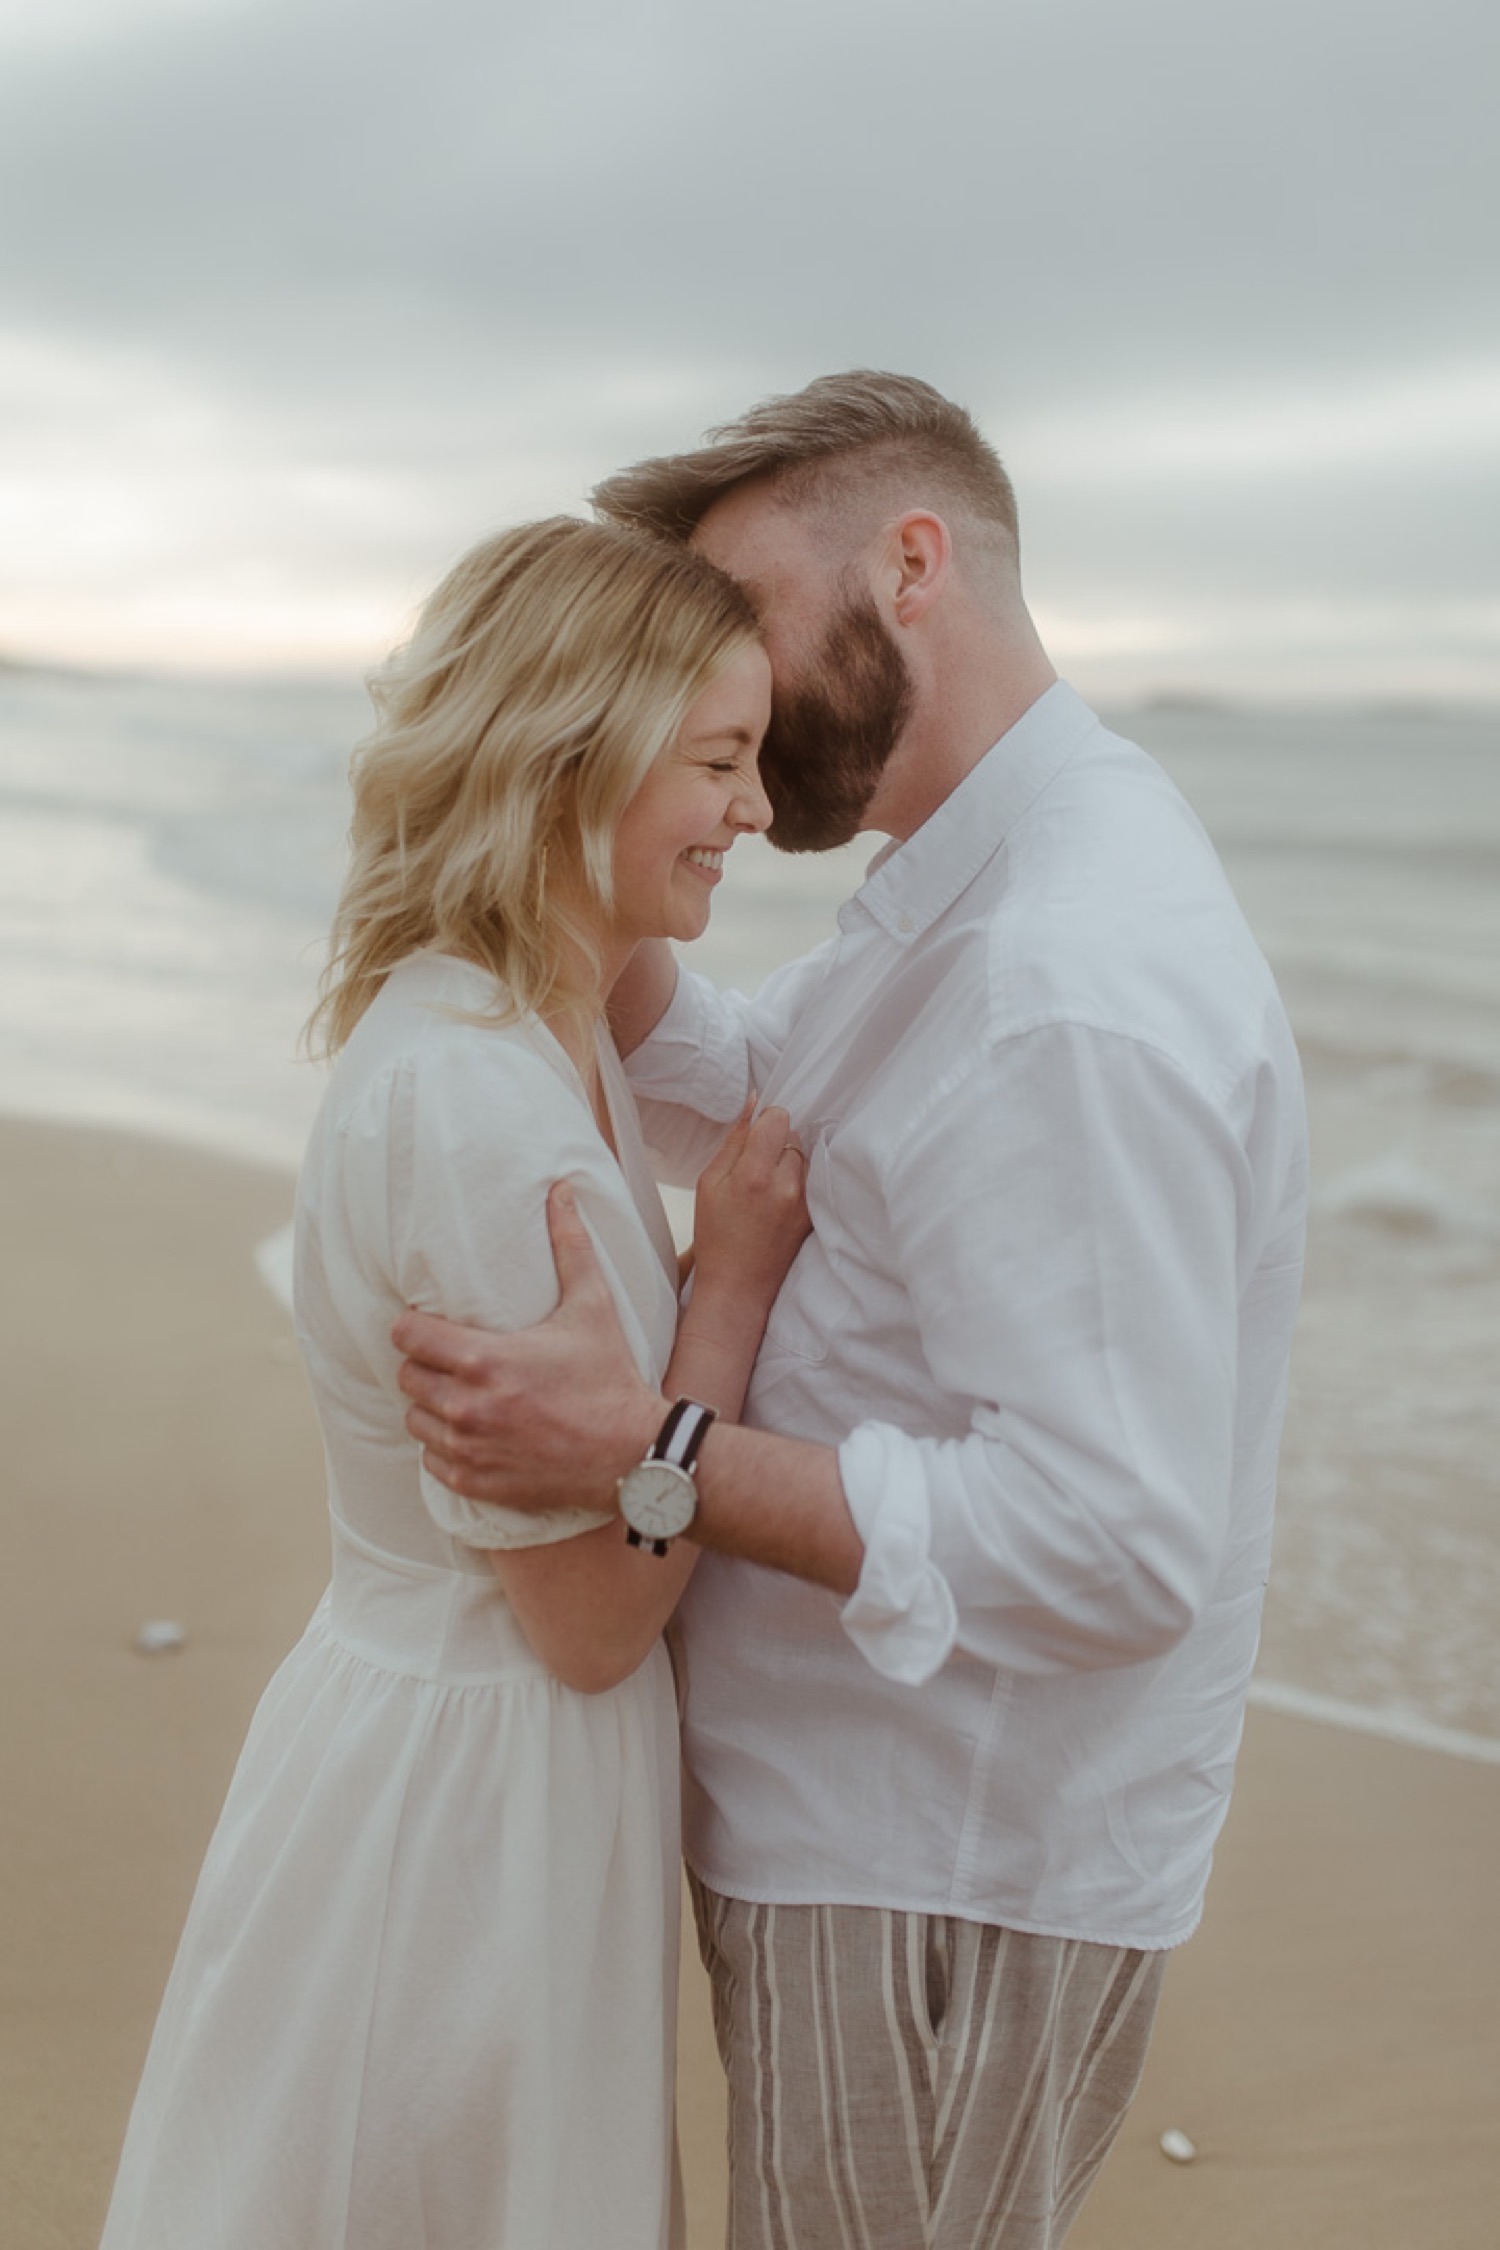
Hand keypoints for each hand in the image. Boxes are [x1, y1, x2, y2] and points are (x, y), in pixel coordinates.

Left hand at [395, 1182, 662, 1509]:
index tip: (430, 1326)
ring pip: (415, 1420)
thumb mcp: (592, 1307)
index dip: (414, 1327)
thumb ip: (570, 1246)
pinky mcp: (476, 1481)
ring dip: (431, 1406)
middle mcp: (467, 1407)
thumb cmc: (610, 1378)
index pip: (407, 1336)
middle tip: (453, 1360)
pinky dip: (445, 1447)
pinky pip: (432, 1461)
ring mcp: (469, 1449)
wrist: (632, 1454)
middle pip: (406, 1378)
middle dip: (424, 1366)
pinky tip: (474, 1433)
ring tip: (462, 1395)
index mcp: (484, 1360)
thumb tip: (560, 1191)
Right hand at [690, 1102, 810, 1314]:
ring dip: (788, 1162)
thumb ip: (735, 1140)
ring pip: (804, 1156)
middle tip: (755, 1170)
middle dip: (776, 1144)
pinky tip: (778, 1201)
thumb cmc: (716, 1235)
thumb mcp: (710, 1183)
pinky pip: (811, 1179)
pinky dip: (796, 1181)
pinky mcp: (814, 1214)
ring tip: (767, 1189)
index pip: (778, 1118)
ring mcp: (805, 1202)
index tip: (753, 1138)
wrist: (738, 1285)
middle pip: (793, 1135)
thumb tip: (754, 1103)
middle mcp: (786, 1185)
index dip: (765, 1122)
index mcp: (755, 1174)